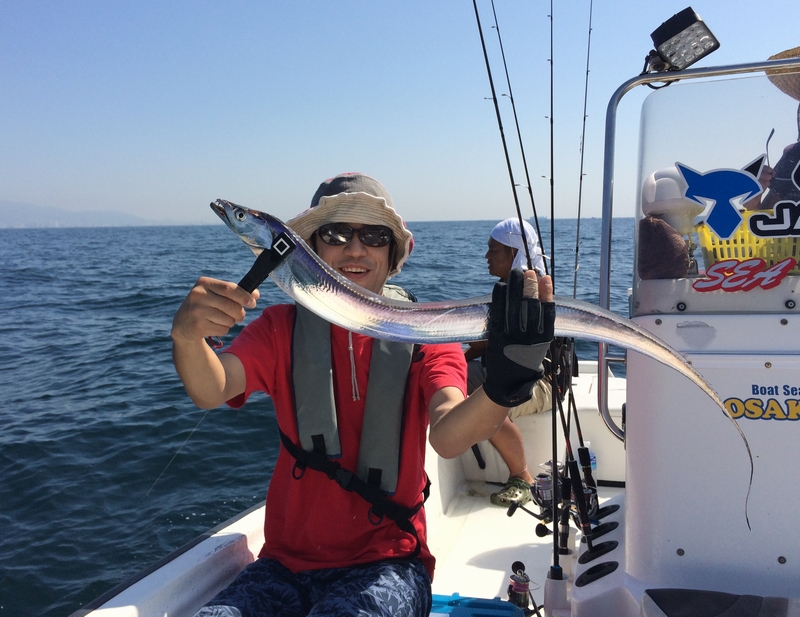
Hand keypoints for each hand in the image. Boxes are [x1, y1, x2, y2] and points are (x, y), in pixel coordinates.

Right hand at [171, 276, 259, 343]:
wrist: (183, 323)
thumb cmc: (206, 305)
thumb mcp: (216, 294)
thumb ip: (236, 292)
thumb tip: (256, 294)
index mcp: (204, 283)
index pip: (229, 288)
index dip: (244, 296)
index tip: (252, 302)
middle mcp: (198, 295)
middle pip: (231, 306)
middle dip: (240, 313)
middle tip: (239, 315)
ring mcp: (197, 311)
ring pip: (229, 319)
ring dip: (231, 322)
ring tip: (221, 319)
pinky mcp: (197, 326)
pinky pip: (223, 329)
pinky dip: (224, 329)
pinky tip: (214, 326)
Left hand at [483, 269, 554, 406]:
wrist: (508, 383)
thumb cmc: (525, 360)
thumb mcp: (540, 345)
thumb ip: (541, 325)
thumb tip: (540, 297)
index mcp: (544, 339)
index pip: (547, 311)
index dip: (546, 293)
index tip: (545, 278)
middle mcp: (529, 338)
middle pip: (531, 306)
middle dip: (530, 286)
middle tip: (528, 272)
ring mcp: (512, 337)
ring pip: (515, 306)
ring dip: (515, 287)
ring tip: (516, 272)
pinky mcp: (496, 337)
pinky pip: (497, 312)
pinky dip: (499, 297)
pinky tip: (501, 285)